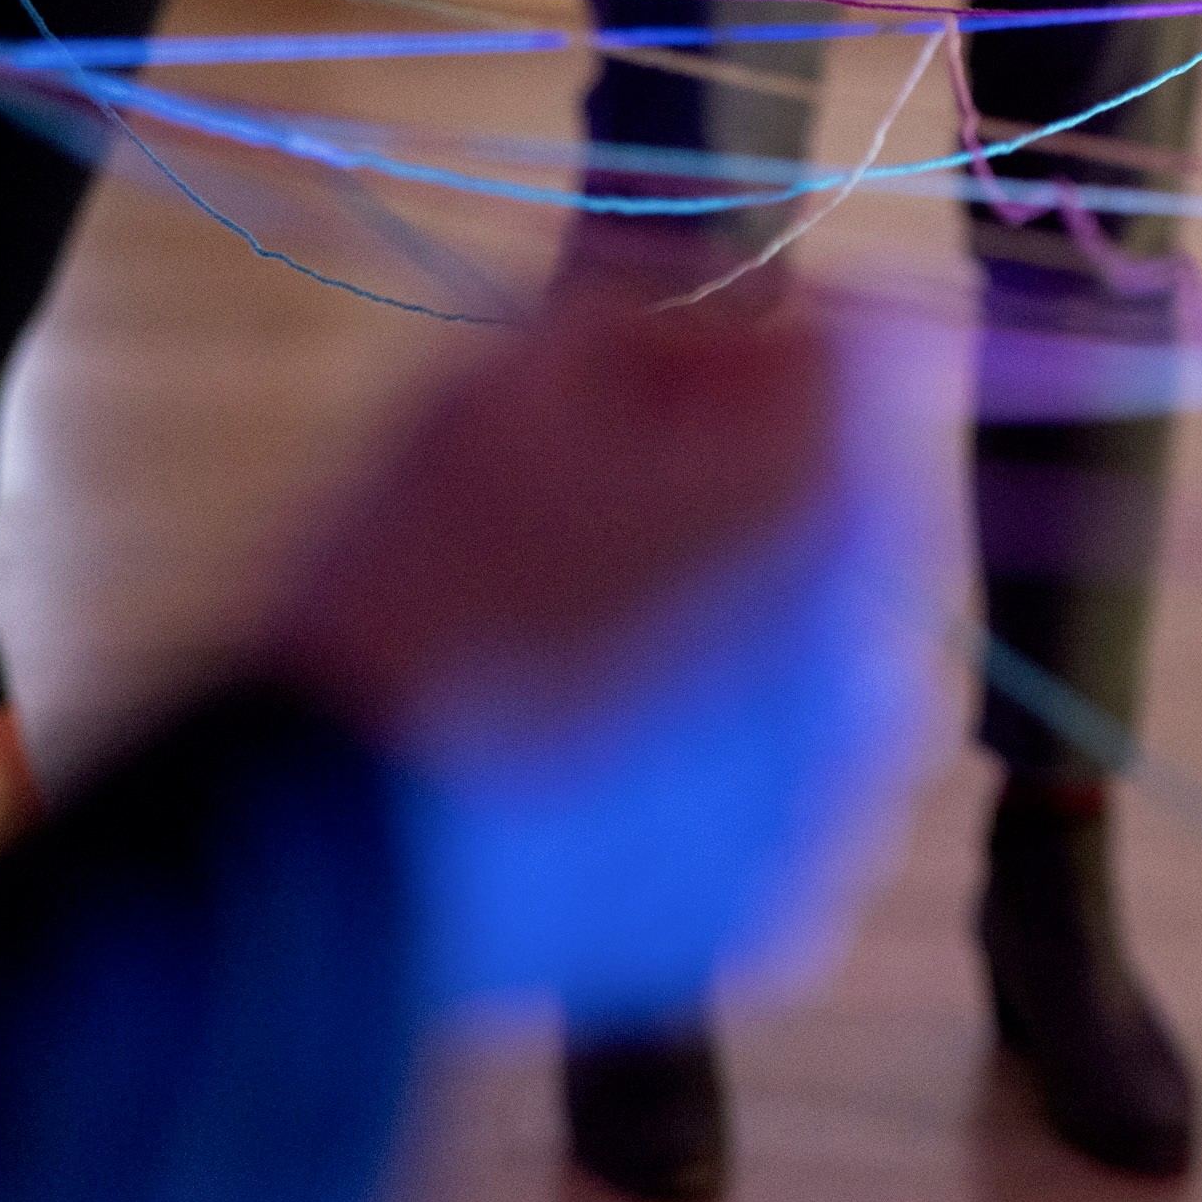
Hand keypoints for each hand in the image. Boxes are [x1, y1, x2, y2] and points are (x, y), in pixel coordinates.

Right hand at [265, 262, 943, 1020]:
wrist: (329, 850)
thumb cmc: (409, 589)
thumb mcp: (495, 381)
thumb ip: (640, 314)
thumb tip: (708, 313)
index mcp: (826, 489)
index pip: (861, 346)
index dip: (754, 343)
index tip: (657, 372)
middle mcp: (872, 630)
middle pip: (836, 499)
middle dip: (740, 488)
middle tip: (580, 525)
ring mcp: (836, 779)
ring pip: (806, 647)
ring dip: (728, 630)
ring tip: (571, 660)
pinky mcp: (781, 888)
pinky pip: (765, 782)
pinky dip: (700, 764)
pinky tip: (581, 767)